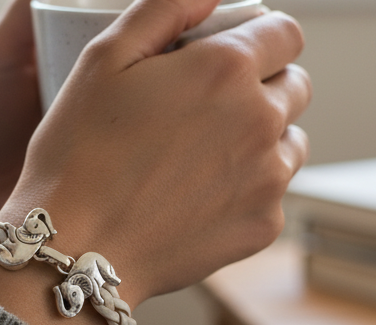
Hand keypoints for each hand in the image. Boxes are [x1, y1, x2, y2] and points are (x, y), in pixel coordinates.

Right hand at [0, 0, 310, 324]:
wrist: (79, 249)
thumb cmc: (80, 152)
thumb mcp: (105, 57)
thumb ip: (165, 7)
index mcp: (228, 70)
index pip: (287, 33)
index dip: (264, 37)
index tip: (239, 52)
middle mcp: (262, 120)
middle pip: (296, 86)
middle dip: (265, 85)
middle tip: (215, 105)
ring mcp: (269, 178)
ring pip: (291, 141)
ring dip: (264, 137)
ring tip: (207, 154)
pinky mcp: (264, 224)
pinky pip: (273, 191)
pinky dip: (249, 188)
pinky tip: (201, 196)